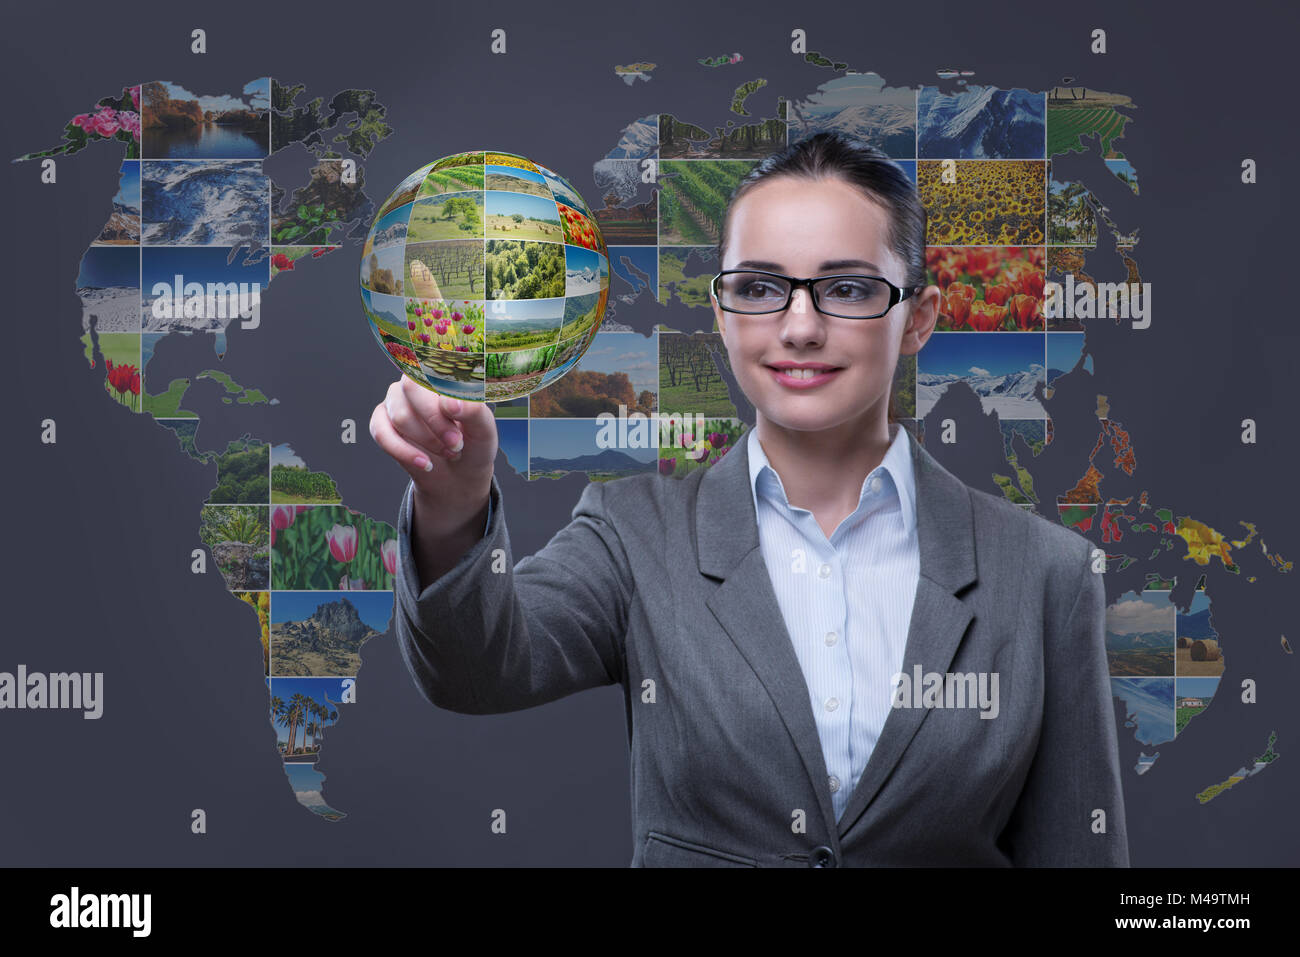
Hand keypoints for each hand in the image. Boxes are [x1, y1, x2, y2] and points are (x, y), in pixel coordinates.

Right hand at [370, 376, 496, 536]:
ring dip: (426, 440)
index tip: (462, 427)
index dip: (446, 400)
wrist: (459, 473)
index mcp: (443, 374)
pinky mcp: (381, 422)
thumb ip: (473, 411)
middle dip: (435, 423)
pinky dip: (405, 452)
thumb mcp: (484, 429)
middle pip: (411, 387)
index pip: (435, 370)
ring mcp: (397, 400)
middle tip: (456, 444)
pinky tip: (425, 463)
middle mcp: (417, 381)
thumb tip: (450, 402)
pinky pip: (382, 433)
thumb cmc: (473, 444)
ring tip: (448, 451)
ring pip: (400, 415)